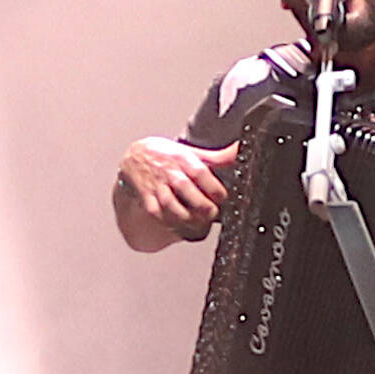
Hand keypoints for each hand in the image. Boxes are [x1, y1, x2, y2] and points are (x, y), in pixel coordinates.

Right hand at [119, 136, 236, 238]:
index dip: (213, 187)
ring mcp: (156, 186)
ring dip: (186, 216)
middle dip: (201, 204)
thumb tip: (240, 149)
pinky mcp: (147, 199)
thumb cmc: (167, 156)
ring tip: (200, 223)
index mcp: (182, 158)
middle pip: (185, 188)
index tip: (223, 198)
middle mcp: (168, 172)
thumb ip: (218, 157)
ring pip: (170, 204)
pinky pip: (158, 213)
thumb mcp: (192, 153)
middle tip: (213, 213)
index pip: (199, 172)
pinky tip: (182, 224)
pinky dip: (170, 221)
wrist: (134, 157)